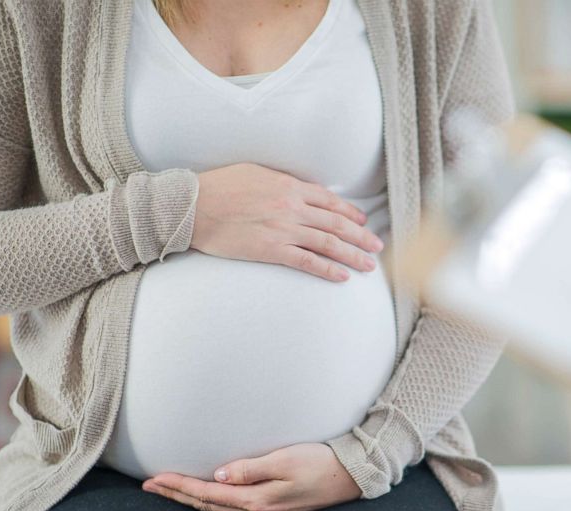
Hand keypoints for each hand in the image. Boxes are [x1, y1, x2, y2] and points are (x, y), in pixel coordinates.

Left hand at [142, 443, 360, 510]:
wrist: (351, 476)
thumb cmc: (321, 462)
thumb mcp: (285, 459)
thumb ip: (250, 468)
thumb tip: (217, 476)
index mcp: (257, 499)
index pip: (207, 493)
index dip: (179, 486)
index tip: (155, 478)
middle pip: (206, 505)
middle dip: (176, 495)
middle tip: (149, 486)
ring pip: (217, 509)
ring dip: (190, 499)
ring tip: (169, 491)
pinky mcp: (272, 508)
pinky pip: (231, 509)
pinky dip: (210, 502)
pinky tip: (205, 497)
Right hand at [191, 163, 384, 281]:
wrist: (193, 206)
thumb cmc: (220, 186)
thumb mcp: (256, 172)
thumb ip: (282, 182)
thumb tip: (300, 189)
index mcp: (289, 186)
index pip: (330, 201)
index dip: (350, 213)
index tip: (363, 222)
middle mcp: (292, 207)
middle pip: (336, 223)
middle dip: (361, 237)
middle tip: (377, 247)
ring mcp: (283, 229)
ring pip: (328, 243)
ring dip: (352, 256)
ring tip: (368, 266)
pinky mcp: (271, 250)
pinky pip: (306, 262)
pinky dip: (327, 269)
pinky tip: (342, 277)